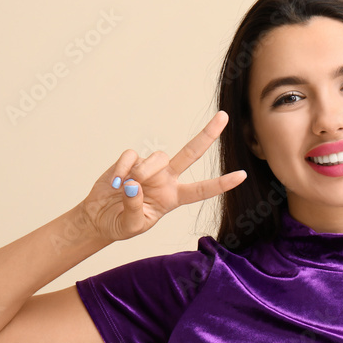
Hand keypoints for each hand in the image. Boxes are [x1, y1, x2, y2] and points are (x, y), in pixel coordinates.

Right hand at [80, 110, 246, 242]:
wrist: (99, 219)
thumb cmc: (121, 224)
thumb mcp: (132, 226)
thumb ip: (135, 208)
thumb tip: (133, 185)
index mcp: (174, 197)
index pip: (202, 190)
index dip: (222, 183)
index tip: (243, 175)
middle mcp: (167, 179)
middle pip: (191, 153)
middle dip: (207, 135)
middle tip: (224, 116)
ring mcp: (150, 167)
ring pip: (158, 156)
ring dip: (144, 172)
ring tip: (127, 188)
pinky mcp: (130, 160)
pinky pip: (131, 156)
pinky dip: (122, 169)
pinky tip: (115, 182)